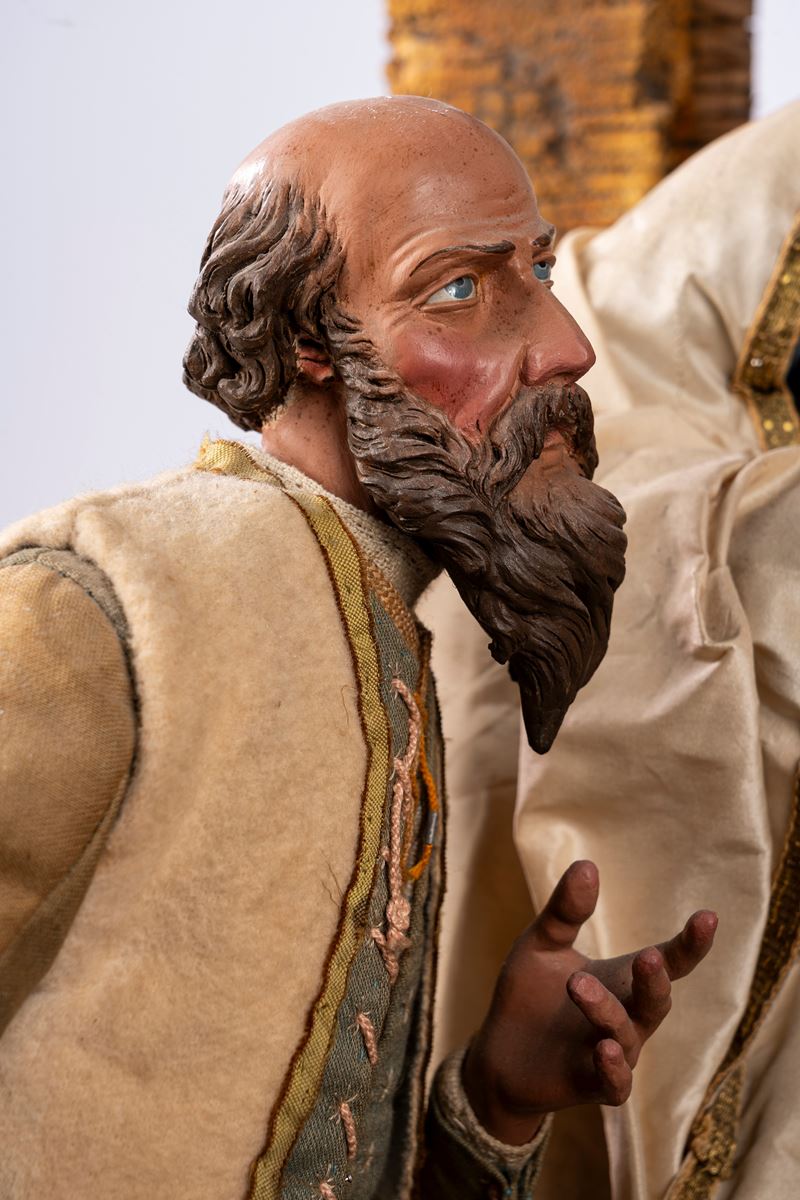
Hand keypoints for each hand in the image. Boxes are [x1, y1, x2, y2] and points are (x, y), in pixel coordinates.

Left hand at [462, 860, 716, 1144]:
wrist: (499, 1054)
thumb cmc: (529, 995)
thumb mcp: (543, 945)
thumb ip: (566, 911)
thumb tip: (588, 865)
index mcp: (623, 980)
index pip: (669, 962)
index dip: (690, 944)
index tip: (707, 918)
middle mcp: (629, 1017)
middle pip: (656, 1001)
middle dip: (656, 981)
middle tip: (649, 958)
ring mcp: (613, 1053)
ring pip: (626, 1034)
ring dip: (605, 1010)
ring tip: (577, 985)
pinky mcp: (592, 1085)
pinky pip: (615, 1083)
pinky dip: (614, 1068)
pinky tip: (603, 1049)